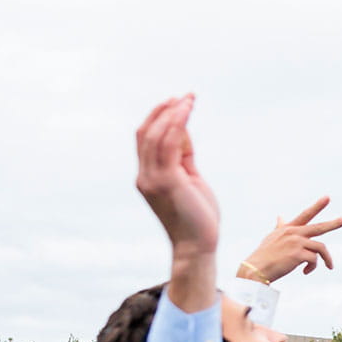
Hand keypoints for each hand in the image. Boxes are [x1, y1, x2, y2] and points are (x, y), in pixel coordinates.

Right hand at [135, 96, 218, 257]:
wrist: (197, 245)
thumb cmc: (196, 214)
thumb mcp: (189, 179)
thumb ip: (183, 156)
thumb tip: (183, 131)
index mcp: (147, 177)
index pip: (144, 140)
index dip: (157, 118)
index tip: (176, 102)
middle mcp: (144, 177)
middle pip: (145, 134)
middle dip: (164, 111)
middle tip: (185, 96)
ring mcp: (153, 180)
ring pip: (155, 136)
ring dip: (173, 114)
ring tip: (189, 99)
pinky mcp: (167, 182)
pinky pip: (168, 146)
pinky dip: (177, 125)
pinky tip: (187, 113)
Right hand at [242, 197, 341, 281]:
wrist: (255, 270)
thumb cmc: (263, 256)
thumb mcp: (271, 238)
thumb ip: (279, 227)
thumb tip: (280, 216)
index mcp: (288, 229)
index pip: (305, 215)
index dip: (317, 206)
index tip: (327, 197)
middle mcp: (294, 233)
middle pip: (320, 227)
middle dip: (336, 222)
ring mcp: (296, 243)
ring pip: (320, 248)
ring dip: (325, 259)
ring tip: (327, 266)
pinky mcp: (298, 254)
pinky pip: (314, 260)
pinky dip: (313, 267)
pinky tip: (306, 271)